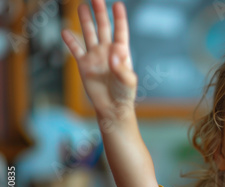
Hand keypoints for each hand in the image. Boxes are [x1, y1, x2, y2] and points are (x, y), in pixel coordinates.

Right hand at [61, 0, 136, 119]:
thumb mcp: (128, 81)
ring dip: (85, 21)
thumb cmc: (124, 94)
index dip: (119, 18)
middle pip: (103, 27)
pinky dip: (70, 41)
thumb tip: (114, 52)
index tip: (117, 5)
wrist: (112, 107)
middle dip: (100, 13)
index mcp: (121, 53)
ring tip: (81, 6)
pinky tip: (65, 31)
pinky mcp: (84, 65)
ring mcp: (95, 56)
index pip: (120, 31)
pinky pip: (76, 50)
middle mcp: (107, 51)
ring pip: (89, 34)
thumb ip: (122, 67)